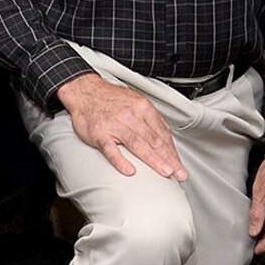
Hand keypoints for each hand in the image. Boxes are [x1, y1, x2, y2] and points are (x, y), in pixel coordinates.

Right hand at [56, 73, 186, 180]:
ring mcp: (115, 124)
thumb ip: (150, 118)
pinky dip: (121, 161)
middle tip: (179, 173)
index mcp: (142, 107)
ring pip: (138, 145)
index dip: (172, 151)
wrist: (85, 91)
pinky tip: (130, 171)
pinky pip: (111, 149)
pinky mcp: (99, 134)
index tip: (179, 165)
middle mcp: (131, 115)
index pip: (162, 133)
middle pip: (154, 140)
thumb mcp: (136, 101)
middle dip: (169, 159)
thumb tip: (165, 135)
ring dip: (153, 160)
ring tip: (165, 172)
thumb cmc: (111, 99)